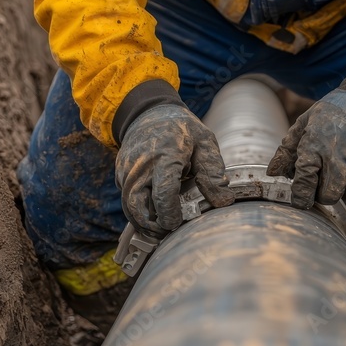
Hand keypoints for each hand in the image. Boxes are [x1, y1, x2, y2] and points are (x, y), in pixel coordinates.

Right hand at [117, 105, 234, 236]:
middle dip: (151, 225)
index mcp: (164, 156)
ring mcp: (127, 170)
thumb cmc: (180, 129)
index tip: (177, 224)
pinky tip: (154, 217)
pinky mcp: (120, 175)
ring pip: (128, 206)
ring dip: (142, 223)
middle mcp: (141, 165)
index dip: (169, 213)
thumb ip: (213, 172)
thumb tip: (224, 200)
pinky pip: (127, 199)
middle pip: (137, 205)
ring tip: (160, 231)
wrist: (148, 112)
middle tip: (167, 234)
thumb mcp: (204, 142)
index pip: (163, 192)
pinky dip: (138, 212)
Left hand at [267, 89, 345, 208]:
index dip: (302, 196)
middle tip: (326, 183)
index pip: (304, 179)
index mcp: (312, 144)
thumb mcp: (300, 127)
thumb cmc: (325, 119)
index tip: (301, 202)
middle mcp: (336, 150)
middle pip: (332, 193)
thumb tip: (272, 173)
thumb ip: (285, 151)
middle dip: (327, 194)